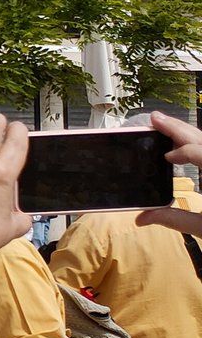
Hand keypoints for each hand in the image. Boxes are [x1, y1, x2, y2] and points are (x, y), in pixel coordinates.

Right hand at [137, 111, 201, 235]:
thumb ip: (174, 219)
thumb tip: (141, 218)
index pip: (199, 152)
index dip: (181, 152)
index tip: (166, 159)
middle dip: (180, 128)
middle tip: (155, 118)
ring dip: (189, 133)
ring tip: (167, 125)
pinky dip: (199, 144)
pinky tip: (187, 144)